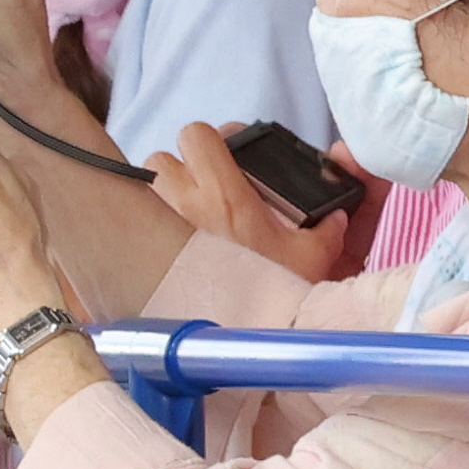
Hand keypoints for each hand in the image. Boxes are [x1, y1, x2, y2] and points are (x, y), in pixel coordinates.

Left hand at [150, 117, 378, 284]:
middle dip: (182, 169)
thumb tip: (334, 215)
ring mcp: (154, 226)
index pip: (198, 136)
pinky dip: (147, 222)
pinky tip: (168, 241)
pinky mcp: (137, 251)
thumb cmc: (267, 296)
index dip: (211, 140)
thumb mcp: (312, 257)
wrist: (233, 333)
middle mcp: (181, 204)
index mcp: (223, 195)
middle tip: (205, 188)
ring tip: (186, 213)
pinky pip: (134, 221)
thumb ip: (326, 227)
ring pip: (144, 187)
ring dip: (163, 193)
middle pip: (163, 159)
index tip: (225, 153)